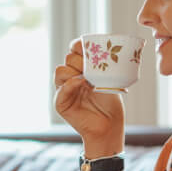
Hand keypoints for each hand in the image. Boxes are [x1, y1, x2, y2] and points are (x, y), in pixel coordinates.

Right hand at [54, 39, 124, 154]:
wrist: (109, 124)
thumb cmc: (110, 103)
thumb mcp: (109, 79)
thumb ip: (100, 66)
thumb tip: (97, 53)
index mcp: (82, 68)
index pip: (75, 49)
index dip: (80, 45)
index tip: (92, 46)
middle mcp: (71, 76)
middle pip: (69, 58)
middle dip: (81, 59)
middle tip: (94, 66)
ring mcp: (65, 89)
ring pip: (61, 70)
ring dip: (75, 70)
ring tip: (89, 77)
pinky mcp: (61, 103)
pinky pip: (61, 89)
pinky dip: (71, 84)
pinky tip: (82, 84)